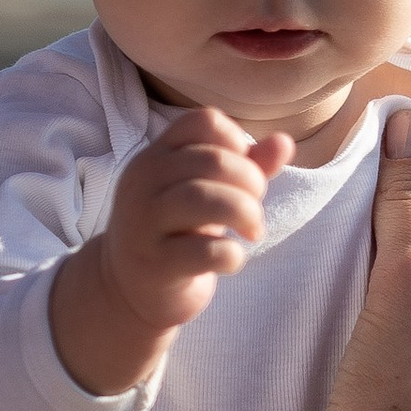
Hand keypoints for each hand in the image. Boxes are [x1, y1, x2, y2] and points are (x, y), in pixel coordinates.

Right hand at [50, 105, 296, 397]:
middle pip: (212, 160)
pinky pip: (205, 251)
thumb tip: (284, 142)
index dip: (236, 142)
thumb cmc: (175, 231)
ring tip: (252, 231)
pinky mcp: (156, 264)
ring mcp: (145, 223)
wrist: (126, 288)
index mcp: (155, 155)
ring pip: (205, 199)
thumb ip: (245, 166)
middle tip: (253, 209)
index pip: (203, 122)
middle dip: (251, 183)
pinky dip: (232, 255)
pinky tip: (231, 260)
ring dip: (245, 213)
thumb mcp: (203, 191)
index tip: (240, 171)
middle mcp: (143, 182)